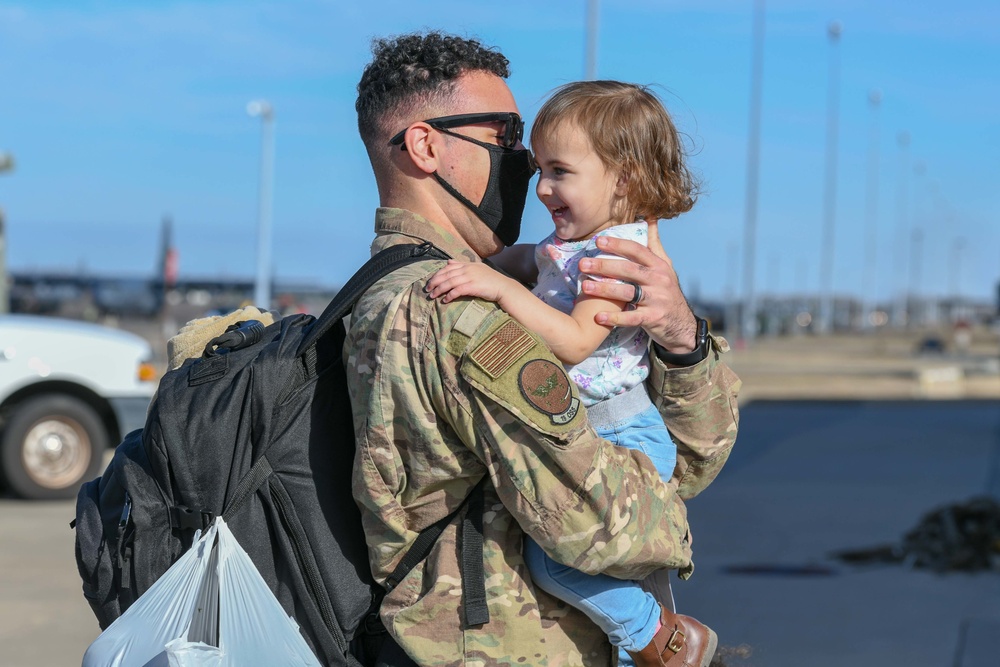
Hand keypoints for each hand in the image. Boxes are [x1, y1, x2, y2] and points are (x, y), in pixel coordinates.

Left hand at [425, 260, 507, 303]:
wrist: (504, 287)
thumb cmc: (491, 279)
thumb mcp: (476, 268)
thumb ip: (462, 265)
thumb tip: (449, 262)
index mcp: (467, 265)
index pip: (448, 267)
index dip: (437, 274)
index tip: (430, 281)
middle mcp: (468, 269)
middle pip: (446, 274)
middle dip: (435, 282)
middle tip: (427, 290)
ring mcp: (470, 277)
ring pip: (450, 282)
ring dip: (439, 289)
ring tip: (432, 296)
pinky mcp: (473, 286)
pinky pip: (458, 290)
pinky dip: (450, 295)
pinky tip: (445, 300)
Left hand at [578, 222, 696, 351]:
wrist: (682, 324)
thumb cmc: (666, 291)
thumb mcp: (665, 266)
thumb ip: (655, 244)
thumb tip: (650, 218)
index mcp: (659, 265)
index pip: (637, 250)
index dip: (618, 245)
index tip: (598, 241)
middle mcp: (658, 280)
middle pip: (629, 270)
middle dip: (604, 266)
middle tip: (582, 264)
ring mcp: (656, 300)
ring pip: (627, 292)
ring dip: (605, 289)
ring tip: (585, 286)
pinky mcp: (652, 318)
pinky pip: (631, 317)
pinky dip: (614, 318)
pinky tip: (598, 317)